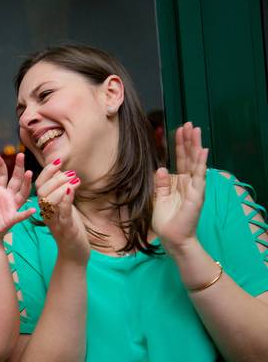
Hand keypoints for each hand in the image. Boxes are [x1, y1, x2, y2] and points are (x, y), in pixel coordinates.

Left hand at [0, 153, 35, 247]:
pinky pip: (20, 216)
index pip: (2, 175)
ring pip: (21, 194)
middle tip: (21, 155)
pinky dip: (26, 213)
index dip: (1, 166)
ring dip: (26, 184)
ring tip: (29, 173)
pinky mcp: (11, 219)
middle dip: (18, 168)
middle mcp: (7, 198)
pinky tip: (32, 210)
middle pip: (15, 180)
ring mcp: (11, 208)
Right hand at [35, 159, 89, 262]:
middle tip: (71, 173)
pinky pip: (63, 214)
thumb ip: (61, 192)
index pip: (40, 185)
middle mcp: (46, 213)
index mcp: (45, 207)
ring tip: (75, 180)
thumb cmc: (70, 228)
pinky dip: (66, 201)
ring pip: (49, 202)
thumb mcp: (65, 207)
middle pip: (41, 191)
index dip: (47, 171)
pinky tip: (72, 190)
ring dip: (60, 187)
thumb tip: (63, 172)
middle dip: (55, 178)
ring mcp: (55, 222)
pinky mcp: (66, 230)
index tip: (58, 161)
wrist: (74, 253)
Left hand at [152, 122, 207, 252]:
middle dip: (188, 140)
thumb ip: (160, 183)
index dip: (179, 144)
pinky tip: (202, 151)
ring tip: (195, 130)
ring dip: (195, 146)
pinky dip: (201, 163)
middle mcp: (188, 182)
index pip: (180, 159)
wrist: (172, 238)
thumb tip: (161, 167)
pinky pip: (199, 176)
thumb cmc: (166, 220)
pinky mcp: (197, 195)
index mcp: (178, 182)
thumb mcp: (159, 198)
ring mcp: (194, 187)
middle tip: (188, 124)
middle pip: (189, 157)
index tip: (178, 129)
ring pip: (196, 162)